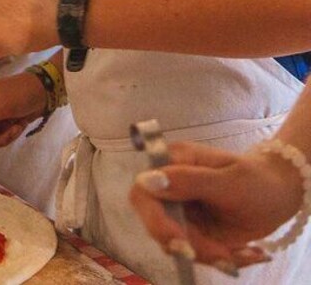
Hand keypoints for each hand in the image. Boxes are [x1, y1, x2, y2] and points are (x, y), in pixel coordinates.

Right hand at [129, 142, 302, 271]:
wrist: (280, 193)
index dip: (155, 221)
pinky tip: (248, 252)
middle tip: (223, 257)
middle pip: (157, 225)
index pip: (144, 193)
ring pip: (178, 245)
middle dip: (189, 246)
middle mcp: (170, 189)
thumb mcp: (230, 180)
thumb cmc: (257, 179)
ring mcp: (180, 211)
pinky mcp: (192, 231)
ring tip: (247, 252)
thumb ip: (189, 180)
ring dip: (211, 255)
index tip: (181, 242)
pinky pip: (197, 253)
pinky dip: (222, 259)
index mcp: (173, 165)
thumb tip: (146, 179)